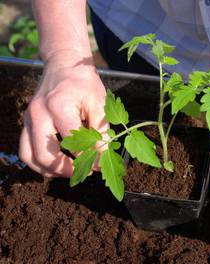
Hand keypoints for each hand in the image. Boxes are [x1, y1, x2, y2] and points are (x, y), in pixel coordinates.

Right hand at [19, 52, 107, 176]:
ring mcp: (28, 119)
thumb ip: (101, 130)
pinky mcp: (26, 123)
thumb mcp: (99, 103)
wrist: (64, 64)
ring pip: (29, 156)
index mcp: (58, 106)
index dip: (88, 158)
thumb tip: (103, 155)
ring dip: (50, 170)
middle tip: (84, 172)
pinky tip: (58, 163)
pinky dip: (40, 162)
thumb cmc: (84, 83)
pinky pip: (26, 150)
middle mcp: (38, 114)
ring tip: (71, 171)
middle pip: (44, 155)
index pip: (73, 142)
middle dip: (65, 170)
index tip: (100, 166)